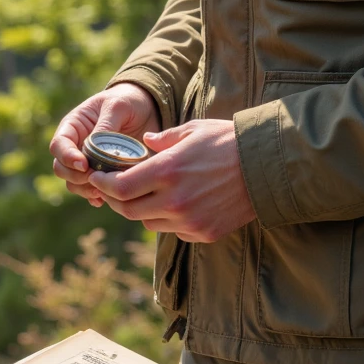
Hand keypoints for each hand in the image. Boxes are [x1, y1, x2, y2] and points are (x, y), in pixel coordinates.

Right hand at [50, 83, 158, 208]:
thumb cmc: (126, 101)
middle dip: (76, 177)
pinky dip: (95, 196)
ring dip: (85, 189)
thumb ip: (105, 125)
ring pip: (74, 183)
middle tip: (96, 177)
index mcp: (73, 126)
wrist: (145, 109)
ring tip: (103, 190)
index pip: (58, 145)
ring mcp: (86, 162)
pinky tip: (104, 199)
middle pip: (61, 168)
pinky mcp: (100, 174)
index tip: (83, 165)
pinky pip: (90, 190)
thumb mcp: (117, 106)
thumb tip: (96, 146)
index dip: (67, 157)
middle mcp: (75, 146)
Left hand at [86, 119, 256, 242]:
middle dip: (113, 199)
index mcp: (168, 171)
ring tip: (144, 195)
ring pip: (149, 223)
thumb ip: (164, 139)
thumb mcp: (193, 129)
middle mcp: (174, 201)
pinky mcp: (203, 233)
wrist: (267, 166)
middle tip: (110, 189)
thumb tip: (145, 142)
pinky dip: (166, 219)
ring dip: (140, 209)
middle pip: (128, 210)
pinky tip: (174, 204)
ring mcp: (189, 221)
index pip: (120, 188)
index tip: (96, 177)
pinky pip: (173, 231)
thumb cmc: (228, 141)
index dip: (103, 184)